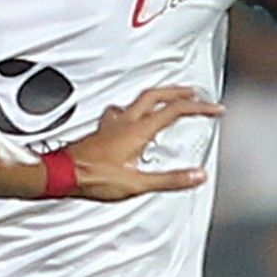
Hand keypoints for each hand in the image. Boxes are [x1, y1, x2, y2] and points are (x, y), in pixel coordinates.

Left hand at [55, 86, 219, 200]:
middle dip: (180, 92)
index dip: (199, 108)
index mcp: (139, 131)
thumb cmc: (93, 177)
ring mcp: (112, 124)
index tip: (216, 109)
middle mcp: (126, 122)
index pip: (175, 111)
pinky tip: (129, 116)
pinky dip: (133, 109)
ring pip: (139, 100)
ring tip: (168, 98)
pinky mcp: (101, 131)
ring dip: (158, 96)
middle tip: (195, 93)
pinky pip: (121, 111)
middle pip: (157, 95)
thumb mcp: (137, 184)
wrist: (61, 174)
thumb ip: (169, 180)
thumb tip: (197, 175)